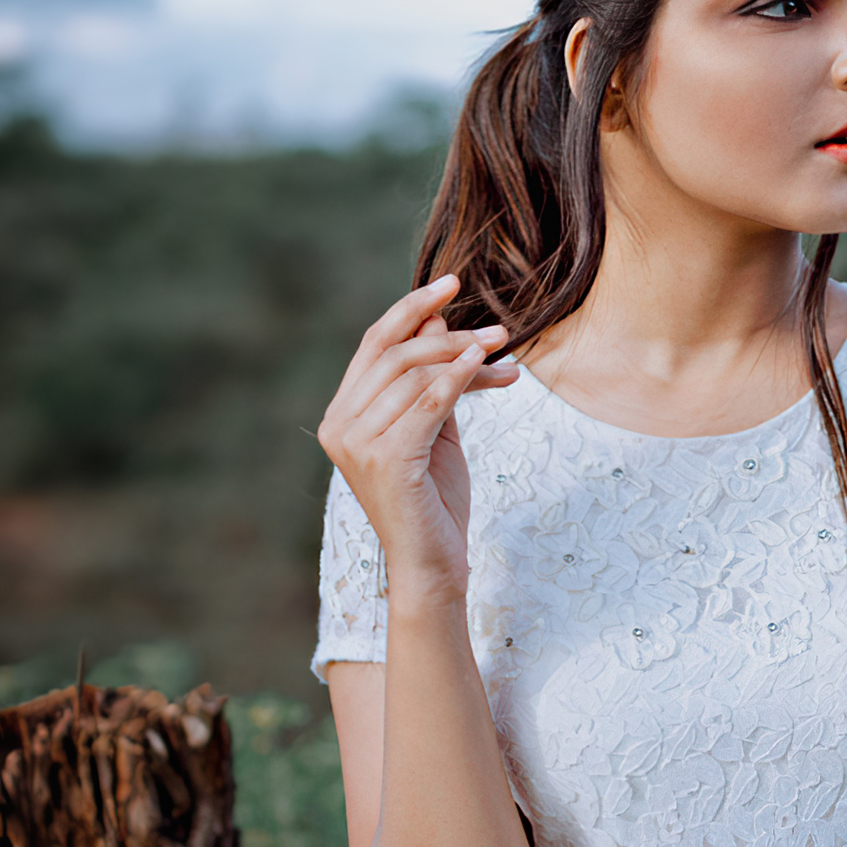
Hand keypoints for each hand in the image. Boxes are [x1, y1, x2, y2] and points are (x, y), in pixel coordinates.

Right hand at [315, 274, 516, 602]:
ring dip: (466, 358)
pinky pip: (428, 403)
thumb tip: (437, 323)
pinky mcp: (386, 460)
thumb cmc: (434, 500)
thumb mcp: (433, 428)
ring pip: (415, 375)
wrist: (433, 563)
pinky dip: (460, 378)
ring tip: (506, 356)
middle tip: (499, 331)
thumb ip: (431, 379)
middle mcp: (340, 425)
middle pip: (395, 354)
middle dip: (449, 334)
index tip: (452, 283)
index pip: (375, 344)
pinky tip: (487, 366)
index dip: (411, 309)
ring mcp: (358, 444)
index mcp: (342, 414)